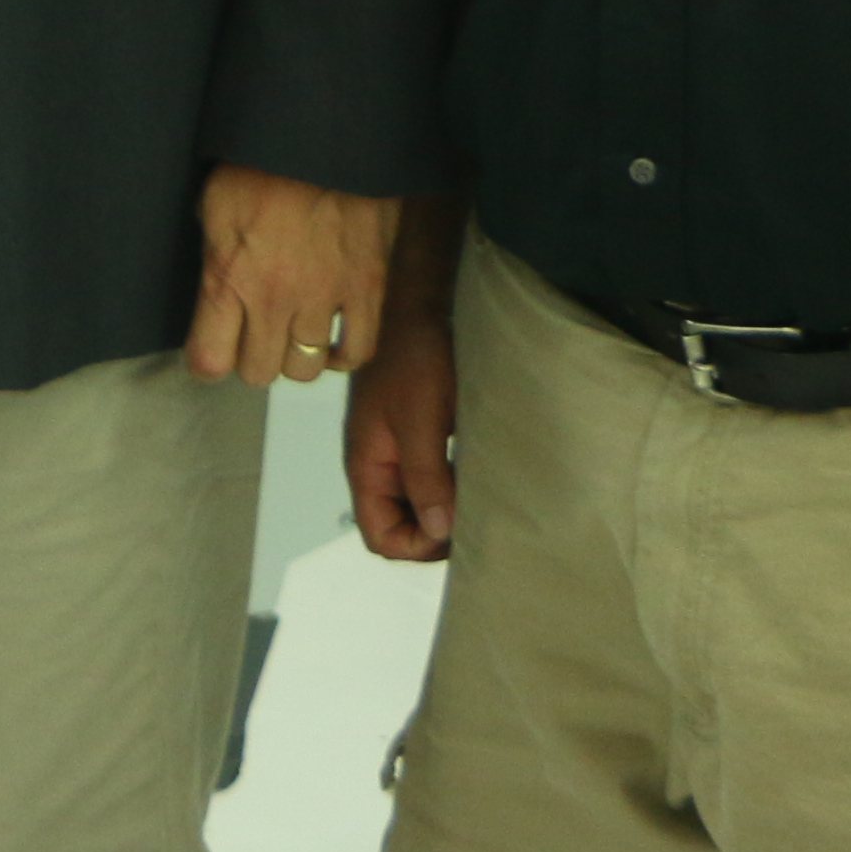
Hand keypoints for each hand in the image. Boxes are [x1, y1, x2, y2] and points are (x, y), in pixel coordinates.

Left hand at [188, 163, 396, 385]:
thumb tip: (213, 286)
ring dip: (295, 357)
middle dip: (250, 359)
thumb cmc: (261, 163)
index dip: (207, 361)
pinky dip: (343, 355)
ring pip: (305, 369)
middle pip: (258, 372)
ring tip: (291, 334)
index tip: (211, 350)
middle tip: (253, 336)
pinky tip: (332, 341)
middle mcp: (275, 299)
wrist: (325, 138)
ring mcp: (325, 298)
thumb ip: (212, 255)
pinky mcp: (367, 290)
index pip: (209, 361)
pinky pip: (358, 351)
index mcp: (228, 278)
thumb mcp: (213, 205)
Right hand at [345, 310, 459, 561]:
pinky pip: (431, 481)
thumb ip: (426, 476)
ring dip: (448, 511)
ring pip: (418, 506)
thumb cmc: (414, 359)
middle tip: (478, 518)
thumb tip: (440, 531)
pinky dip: (453, 489)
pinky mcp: (418, 437)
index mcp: (368, 466)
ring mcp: (397, 452)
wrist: (415, 307)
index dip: (417, 544)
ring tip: (482, 499)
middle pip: (399, 527)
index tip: (456, 527)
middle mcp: (379, 467)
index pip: (380, 537)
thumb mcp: (420, 420)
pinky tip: (477, 476)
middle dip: (435, 534)